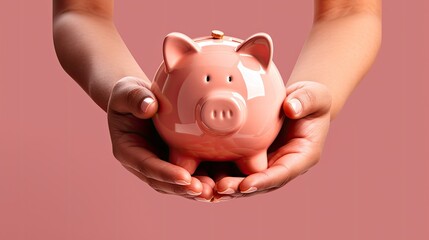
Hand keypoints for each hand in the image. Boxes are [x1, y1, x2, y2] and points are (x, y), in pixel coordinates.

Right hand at [107, 76, 213, 200]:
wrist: (141, 99)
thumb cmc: (131, 95)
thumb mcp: (126, 92)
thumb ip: (135, 98)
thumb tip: (149, 106)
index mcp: (129, 151)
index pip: (147, 166)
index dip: (165, 173)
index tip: (184, 177)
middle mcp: (145, 163)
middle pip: (164, 182)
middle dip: (183, 189)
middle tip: (204, 191)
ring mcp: (161, 164)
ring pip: (178, 184)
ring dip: (196, 190)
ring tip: (215, 192)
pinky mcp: (176, 160)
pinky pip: (190, 173)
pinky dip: (204, 180)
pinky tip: (221, 183)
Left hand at [212, 81, 331, 200]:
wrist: (298, 101)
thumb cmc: (310, 99)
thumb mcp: (314, 97)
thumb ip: (305, 101)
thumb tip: (291, 108)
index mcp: (301, 156)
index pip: (282, 173)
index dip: (264, 181)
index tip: (247, 185)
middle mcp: (283, 165)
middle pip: (260, 183)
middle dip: (240, 188)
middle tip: (220, 189)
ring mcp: (267, 162)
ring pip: (245, 179)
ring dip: (227, 185)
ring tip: (207, 188)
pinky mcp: (253, 156)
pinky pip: (237, 167)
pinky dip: (220, 172)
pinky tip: (201, 174)